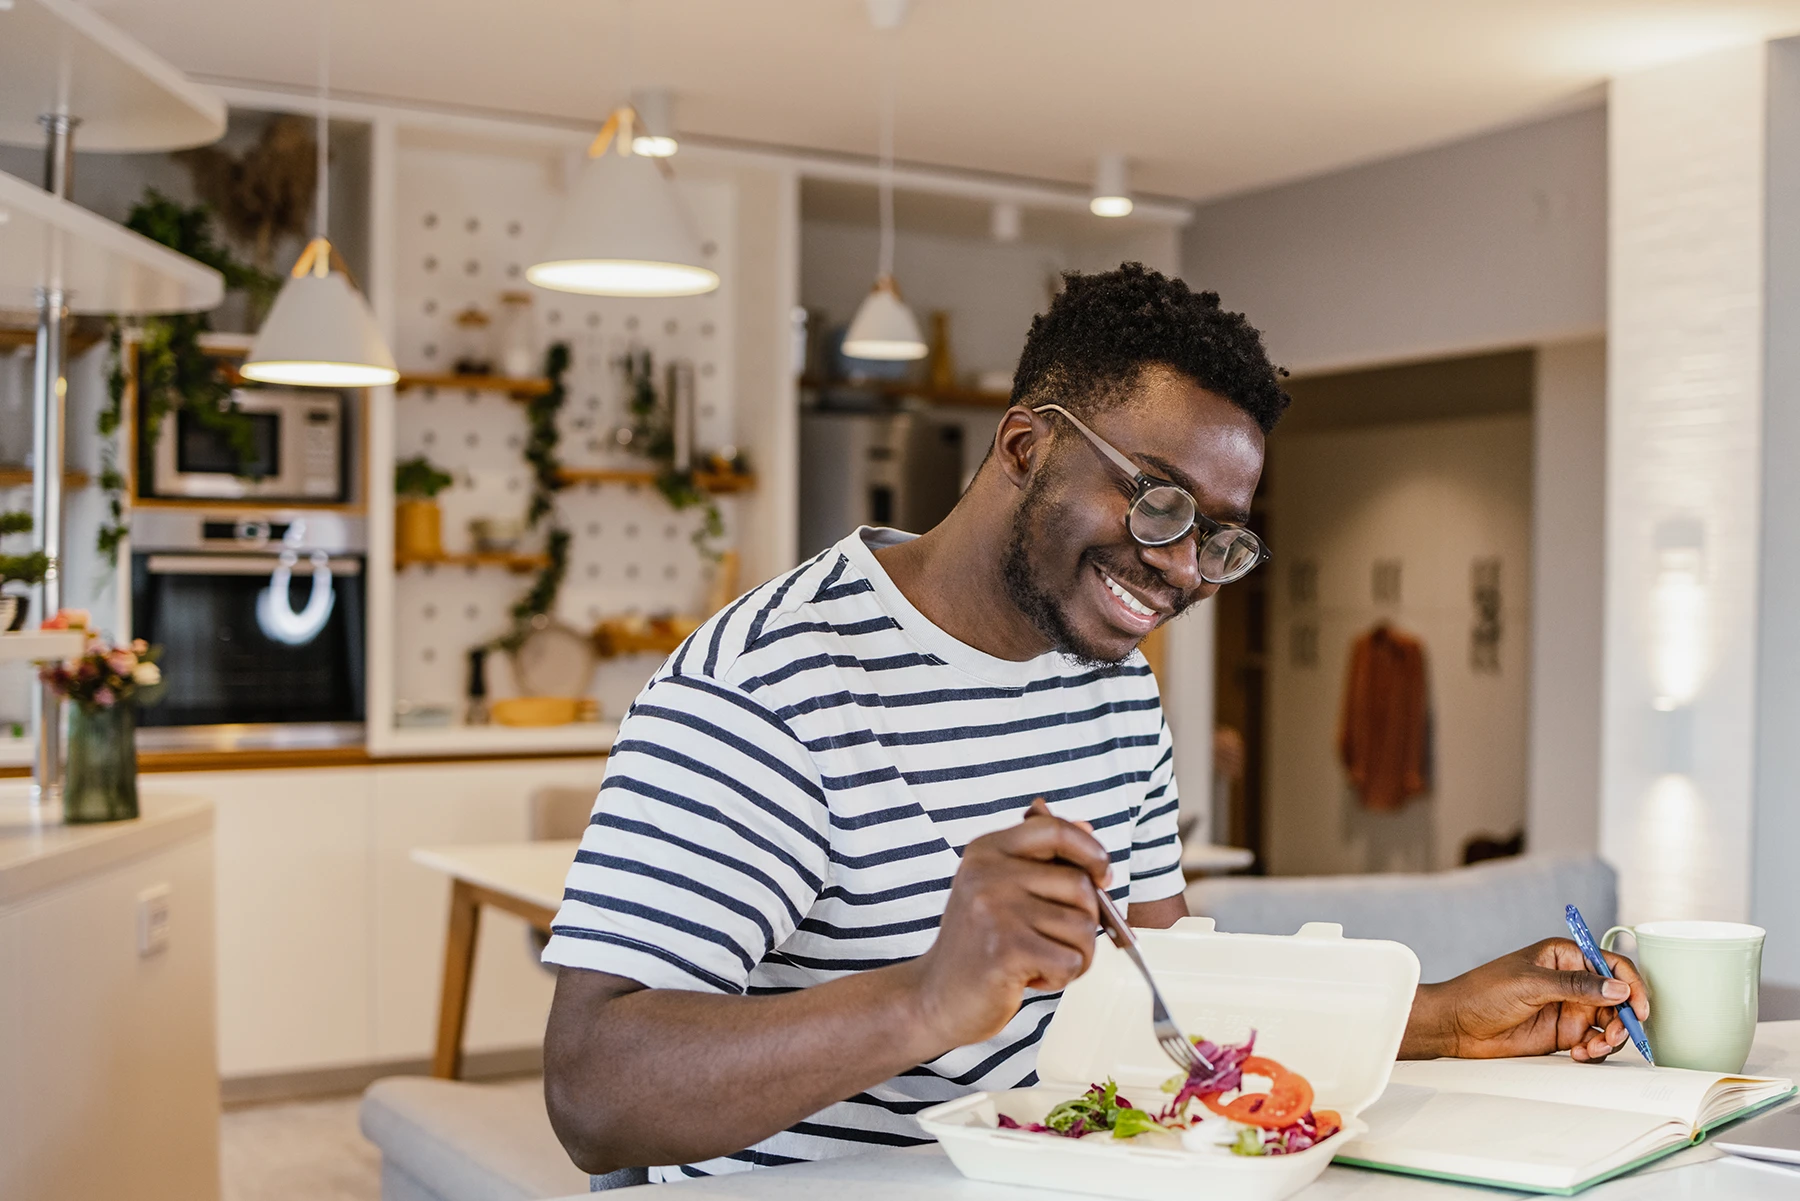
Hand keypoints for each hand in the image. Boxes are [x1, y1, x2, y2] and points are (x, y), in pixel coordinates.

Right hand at [909, 799, 1108, 1049]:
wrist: (936, 997)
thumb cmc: (978, 945)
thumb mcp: (1001, 889)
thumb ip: (1042, 859)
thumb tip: (1088, 827)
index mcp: (987, 851)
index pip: (1054, 830)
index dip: (1090, 850)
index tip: (1101, 876)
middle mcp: (988, 873)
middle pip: (1080, 885)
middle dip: (1084, 921)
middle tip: (1053, 941)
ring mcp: (995, 910)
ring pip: (1082, 928)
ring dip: (1074, 955)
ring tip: (1039, 961)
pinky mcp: (1006, 950)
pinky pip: (1071, 961)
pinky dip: (1061, 978)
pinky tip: (1030, 977)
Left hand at [1401, 938, 1650, 1061]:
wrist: (1456, 1025)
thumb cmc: (1482, 992)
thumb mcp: (1529, 984)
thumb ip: (1575, 986)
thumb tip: (1618, 989)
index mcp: (1564, 956)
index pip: (1612, 964)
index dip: (1631, 985)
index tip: (1639, 1008)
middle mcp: (1572, 981)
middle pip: (1618, 998)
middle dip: (1623, 1018)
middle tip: (1616, 1036)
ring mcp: (1569, 1008)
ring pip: (1610, 1023)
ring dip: (1611, 1038)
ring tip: (1592, 1048)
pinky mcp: (1563, 1033)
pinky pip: (1594, 1042)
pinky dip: (1595, 1051)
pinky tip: (1578, 1054)